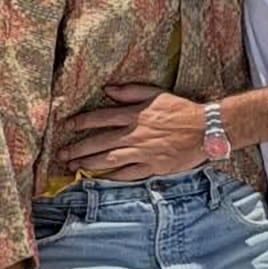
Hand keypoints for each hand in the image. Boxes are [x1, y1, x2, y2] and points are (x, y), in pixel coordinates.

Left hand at [60, 83, 206, 177]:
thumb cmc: (182, 110)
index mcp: (134, 115)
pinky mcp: (151, 167)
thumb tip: (108, 89)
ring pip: (108, 160)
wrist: (205, 130)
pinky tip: (98, 179)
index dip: (81, 122)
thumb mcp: (156, 93)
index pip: (100, 118)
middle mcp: (134, 134)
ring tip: (72, 166)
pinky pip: (127, 174)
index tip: (67, 126)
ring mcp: (142, 152)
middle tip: (61, 154)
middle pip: (99, 142)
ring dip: (88, 163)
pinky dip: (111, 177)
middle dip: (77, 148)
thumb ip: (130, 92)